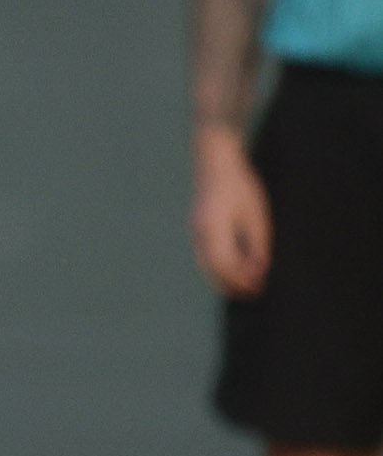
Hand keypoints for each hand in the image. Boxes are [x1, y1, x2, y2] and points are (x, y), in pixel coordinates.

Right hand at [192, 124, 270, 297]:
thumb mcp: (255, 213)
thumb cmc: (239, 184)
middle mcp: (199, 235)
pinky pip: (206, 257)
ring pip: (207, 266)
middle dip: (232, 285)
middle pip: (213, 271)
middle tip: (253, 294)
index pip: (226, 265)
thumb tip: (260, 269)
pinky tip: (234, 269)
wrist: (214, 162)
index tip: (259, 287)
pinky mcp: (198, 230)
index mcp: (213, 230)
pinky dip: (219, 268)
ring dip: (224, 279)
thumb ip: (257, 242)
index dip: (242, 279)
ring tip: (244, 287)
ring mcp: (195, 233)